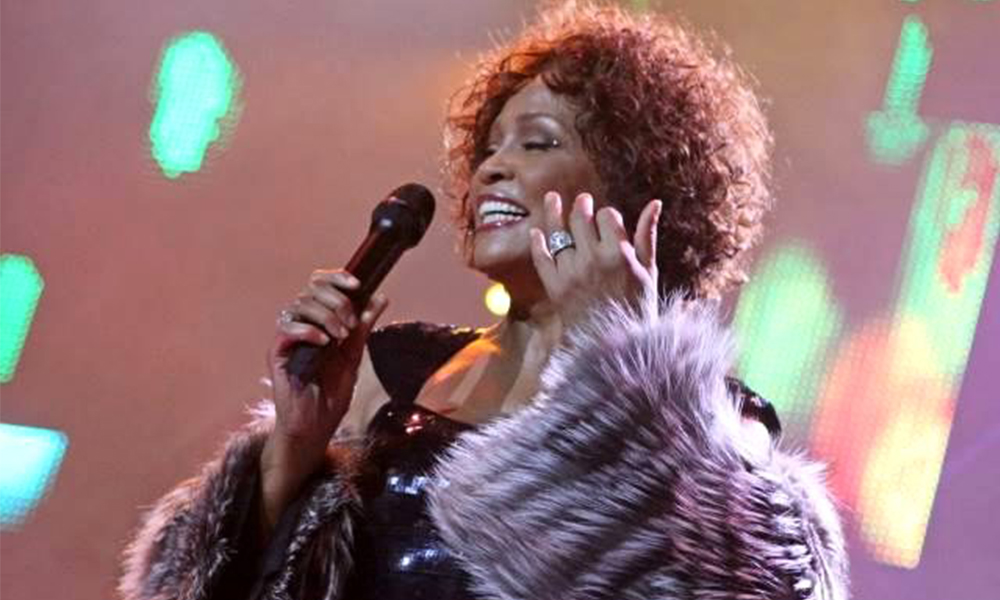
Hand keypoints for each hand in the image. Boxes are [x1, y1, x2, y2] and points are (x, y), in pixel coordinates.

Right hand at [261, 269, 387, 526]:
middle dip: (336, 300)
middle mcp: (300, 325)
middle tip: (351, 324)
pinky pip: (286, 329)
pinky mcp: (276, 353)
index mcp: (318, 321)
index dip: (337, 278)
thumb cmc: (331, 393)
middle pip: (310, 290)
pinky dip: (307, 330)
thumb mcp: (354, 355)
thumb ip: (363, 326)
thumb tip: (380, 297)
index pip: (320, 284)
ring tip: (340, 337)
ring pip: (299, 305)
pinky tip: (323, 342)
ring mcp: (287, 338)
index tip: (358, 284)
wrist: (316, 425)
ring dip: (326, 316)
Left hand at [529, 192, 660, 330]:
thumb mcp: (649, 270)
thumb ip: (647, 235)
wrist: (615, 344)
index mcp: (619, 254)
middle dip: (582, 205)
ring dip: (554, 212)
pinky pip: (542, 258)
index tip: (608, 219)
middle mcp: (592, 259)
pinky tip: (537, 231)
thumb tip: (655, 203)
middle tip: (582, 200)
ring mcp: (571, 272)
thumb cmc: (638, 306)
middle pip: (581, 219)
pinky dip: (537, 243)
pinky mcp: (555, 287)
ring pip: (558, 233)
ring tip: (551, 198)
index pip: (607, 217)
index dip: (607, 215)